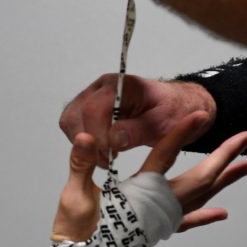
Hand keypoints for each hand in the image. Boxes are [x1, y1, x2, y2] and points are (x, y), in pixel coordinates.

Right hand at [52, 111, 246, 240]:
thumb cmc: (76, 232)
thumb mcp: (74, 195)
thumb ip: (80, 163)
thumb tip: (85, 136)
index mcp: (139, 191)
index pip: (165, 155)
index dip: (182, 133)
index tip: (201, 116)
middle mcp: (158, 205)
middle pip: (200, 177)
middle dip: (224, 155)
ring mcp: (161, 219)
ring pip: (200, 197)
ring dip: (224, 180)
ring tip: (246, 167)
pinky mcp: (156, 230)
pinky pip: (188, 221)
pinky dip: (206, 216)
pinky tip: (223, 212)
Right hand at [59, 74, 215, 167]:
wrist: (176, 107)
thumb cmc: (173, 112)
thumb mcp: (164, 124)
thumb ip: (138, 130)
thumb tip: (113, 139)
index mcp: (121, 85)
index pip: (95, 109)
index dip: (98, 136)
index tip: (110, 156)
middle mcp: (101, 88)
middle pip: (76, 114)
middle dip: (88, 143)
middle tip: (108, 160)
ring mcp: (91, 97)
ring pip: (70, 121)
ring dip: (83, 144)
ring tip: (106, 157)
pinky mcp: (87, 109)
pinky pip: (72, 126)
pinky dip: (82, 142)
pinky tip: (101, 150)